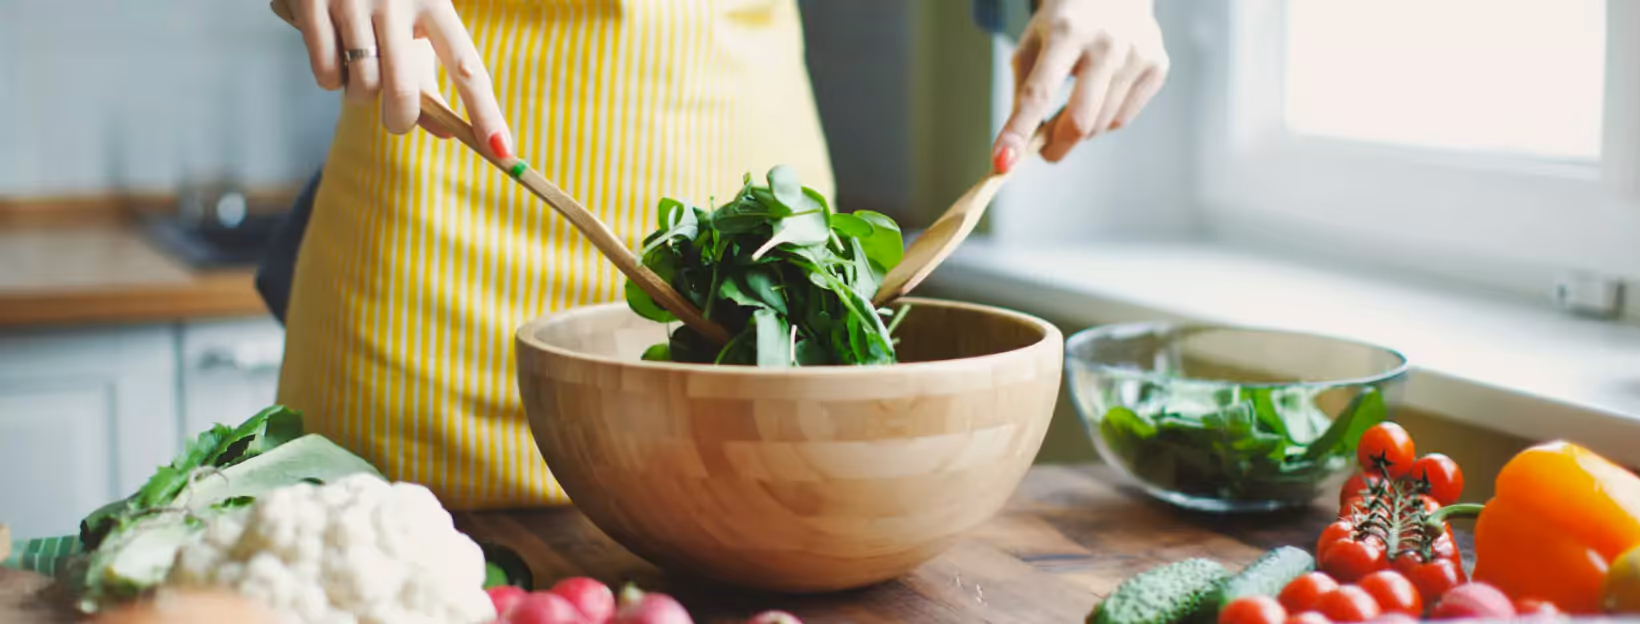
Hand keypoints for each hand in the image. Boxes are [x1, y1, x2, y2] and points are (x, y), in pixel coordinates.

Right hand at [287, 0, 513, 157]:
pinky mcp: (311, 3)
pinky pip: (326, 74)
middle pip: (404, 93)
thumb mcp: (414, 25)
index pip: (467, 68)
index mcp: (434, 2)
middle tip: (397, 121)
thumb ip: (428, 78)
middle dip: (400, 121)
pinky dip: (331, 79)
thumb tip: (445, 132)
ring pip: (362, 87)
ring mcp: (352, 0)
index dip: (485, 112)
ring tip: (358, 68)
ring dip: (361, 95)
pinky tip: (333, 52)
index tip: (500, 150)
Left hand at [991, 0, 1168, 172]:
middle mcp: (1105, 42)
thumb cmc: (1063, 24)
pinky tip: (1100, 94)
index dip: (1019, 131)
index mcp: (1064, 32)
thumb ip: (1023, 94)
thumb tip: (1016, 149)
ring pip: (1102, 125)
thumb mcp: (1032, 46)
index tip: (1003, 162)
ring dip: (1080, 130)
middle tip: (1044, 150)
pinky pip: (1123, 118)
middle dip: (1056, 146)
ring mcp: (1136, 54)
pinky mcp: (1156, 65)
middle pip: (1079, 120)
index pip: (1038, 93)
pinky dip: (1105, 119)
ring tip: (1072, 107)